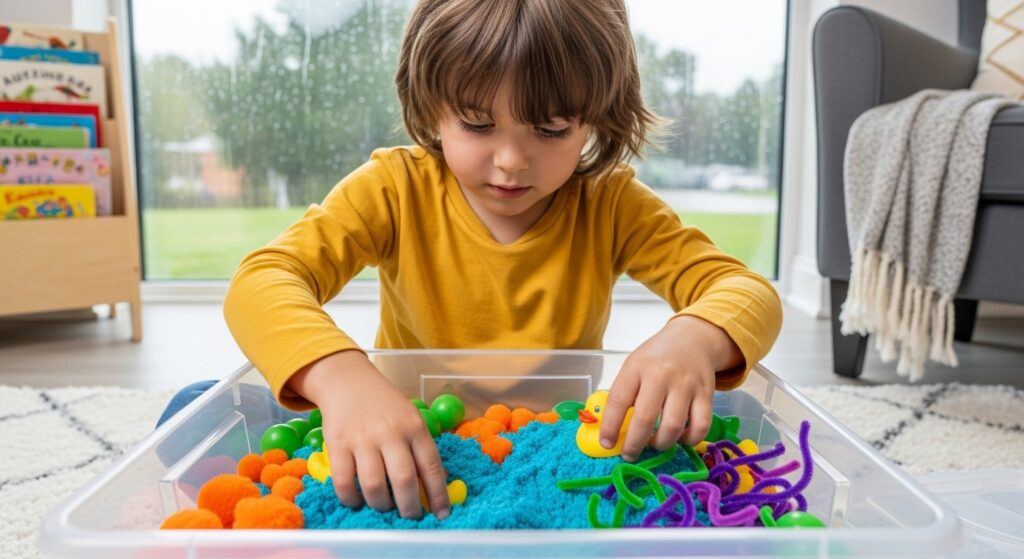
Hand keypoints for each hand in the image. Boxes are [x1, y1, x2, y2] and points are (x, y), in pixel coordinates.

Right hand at [287, 350, 450, 519]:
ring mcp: (363, 439)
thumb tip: (436, 483)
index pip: (431, 466)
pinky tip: (357, 500)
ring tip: (384, 507)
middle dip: (410, 507)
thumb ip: (421, 447)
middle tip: (410, 517)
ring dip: (381, 505)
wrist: (349, 382)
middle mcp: (390, 433)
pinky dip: (351, 498)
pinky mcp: (338, 444)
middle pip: (404, 480)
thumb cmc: (385, 406)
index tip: (441, 514)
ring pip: (374, 485)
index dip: (438, 495)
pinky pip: (344, 481)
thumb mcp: (411, 418)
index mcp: (414, 427)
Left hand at [599, 316, 741, 459]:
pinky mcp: (707, 394)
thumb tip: (613, 431)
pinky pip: (700, 427)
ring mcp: (686, 385)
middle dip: (634, 443)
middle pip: (645, 418)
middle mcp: (661, 375)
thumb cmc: (657, 358)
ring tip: (654, 443)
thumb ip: (625, 393)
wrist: (692, 339)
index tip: (607, 443)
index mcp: (637, 367)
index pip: (618, 400)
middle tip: (629, 454)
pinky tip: (680, 437)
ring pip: (673, 427)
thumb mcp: (634, 366)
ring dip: (660, 443)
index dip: (610, 426)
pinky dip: (689, 440)